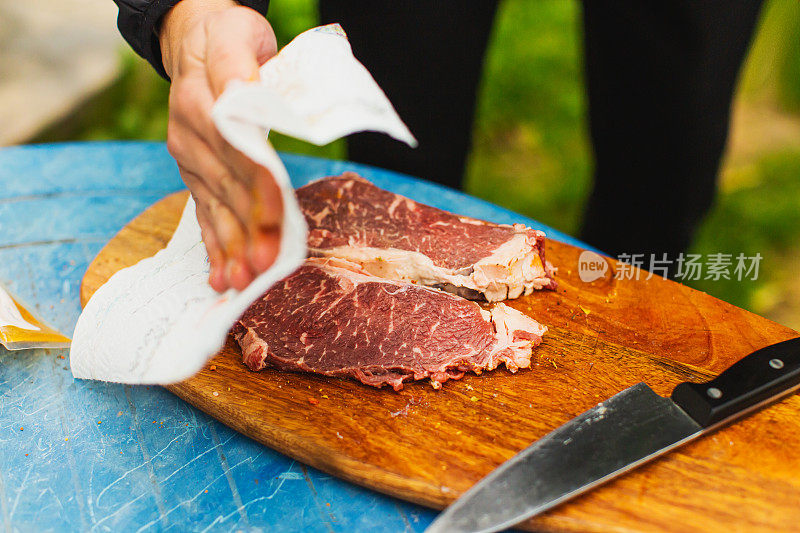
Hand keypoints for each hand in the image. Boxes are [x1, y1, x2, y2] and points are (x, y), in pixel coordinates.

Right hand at [160, 0, 280, 291]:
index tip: (275, 213)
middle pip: (226, 186)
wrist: (196, 44)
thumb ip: (240, 67)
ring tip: (242, 282)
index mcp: (204, 99)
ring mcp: (189, 158)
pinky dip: (213, 246)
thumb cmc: (229, 40)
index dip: (257, 182)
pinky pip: (203, 212)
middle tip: (264, 266)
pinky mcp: (193, 174)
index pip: (237, 148)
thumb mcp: (238, 37)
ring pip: (214, 206)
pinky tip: (220, 277)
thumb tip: (246, 92)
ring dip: (230, 247)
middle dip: (249, 228)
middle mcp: (190, 134)